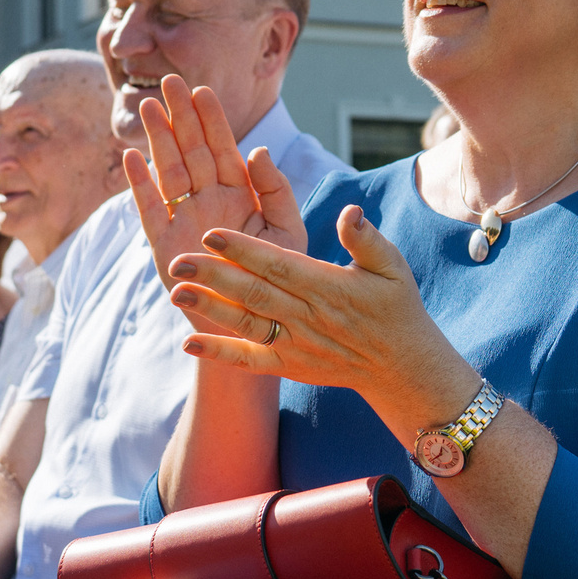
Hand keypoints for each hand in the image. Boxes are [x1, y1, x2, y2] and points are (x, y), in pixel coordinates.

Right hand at [123, 75, 306, 301]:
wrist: (256, 325)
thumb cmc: (276, 280)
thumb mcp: (288, 233)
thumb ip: (276, 191)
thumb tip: (258, 150)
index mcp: (240, 195)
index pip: (224, 149)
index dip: (212, 120)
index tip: (202, 91)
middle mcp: (209, 202)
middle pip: (191, 151)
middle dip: (181, 117)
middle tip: (170, 82)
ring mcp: (185, 220)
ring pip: (169, 171)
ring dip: (158, 139)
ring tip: (149, 107)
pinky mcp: (165, 245)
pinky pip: (150, 210)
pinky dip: (140, 185)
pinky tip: (131, 158)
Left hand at [166, 205, 471, 434]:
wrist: (402, 367)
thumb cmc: (395, 307)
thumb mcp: (392, 267)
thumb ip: (366, 239)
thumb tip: (350, 211)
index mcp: (328, 287)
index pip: (278, 265)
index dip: (244, 250)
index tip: (211, 235)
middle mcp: (307, 317)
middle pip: (253, 293)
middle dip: (214, 277)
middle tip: (177, 261)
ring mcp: (296, 345)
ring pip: (246, 324)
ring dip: (209, 309)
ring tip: (175, 293)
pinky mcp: (289, 366)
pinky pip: (250, 361)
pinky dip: (220, 353)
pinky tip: (188, 343)